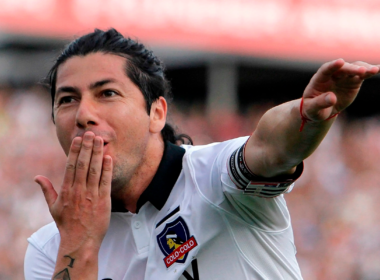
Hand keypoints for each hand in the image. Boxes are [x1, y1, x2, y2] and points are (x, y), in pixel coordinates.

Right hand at [35, 131, 111, 251]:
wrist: (80, 242)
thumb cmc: (67, 224)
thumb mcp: (53, 207)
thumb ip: (47, 190)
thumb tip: (37, 177)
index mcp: (66, 190)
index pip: (71, 166)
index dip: (75, 151)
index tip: (78, 139)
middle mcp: (79, 190)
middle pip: (83, 164)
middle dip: (87, 147)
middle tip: (91, 133)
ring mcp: (91, 195)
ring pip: (95, 170)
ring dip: (98, 154)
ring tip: (100, 140)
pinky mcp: (103, 201)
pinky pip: (105, 182)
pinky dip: (107, 169)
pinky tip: (109, 158)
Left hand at [302, 59, 379, 121]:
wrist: (320, 110)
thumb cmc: (313, 109)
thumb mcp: (312, 109)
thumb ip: (320, 103)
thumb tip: (332, 98)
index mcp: (319, 79)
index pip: (325, 70)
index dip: (332, 65)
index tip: (340, 62)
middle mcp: (332, 75)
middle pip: (342, 69)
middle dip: (352, 69)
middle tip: (362, 71)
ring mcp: (343, 77)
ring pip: (354, 69)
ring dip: (364, 69)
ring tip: (374, 70)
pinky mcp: (353, 82)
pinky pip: (362, 75)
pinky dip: (370, 72)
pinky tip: (378, 69)